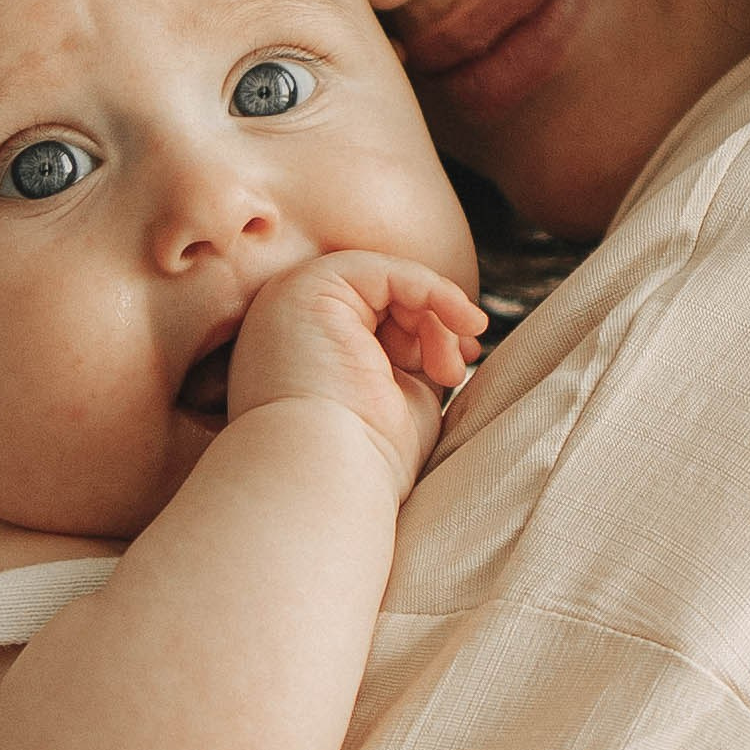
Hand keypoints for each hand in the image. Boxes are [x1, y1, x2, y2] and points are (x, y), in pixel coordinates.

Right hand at [227, 253, 485, 492]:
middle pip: (378, 299)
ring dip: (434, 318)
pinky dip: (433, 290)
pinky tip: (463, 322)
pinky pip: (386, 270)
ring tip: (449, 370)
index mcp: (298, 356)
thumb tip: (446, 338)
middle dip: (431, 327)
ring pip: (384, 281)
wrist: (320, 479)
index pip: (369, 323)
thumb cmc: (357, 461)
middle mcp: (286, 325)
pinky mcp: (308, 286)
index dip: (421, 336)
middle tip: (456, 370)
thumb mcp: (393, 400)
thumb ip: (406, 362)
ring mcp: (290, 301)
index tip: (457, 368)